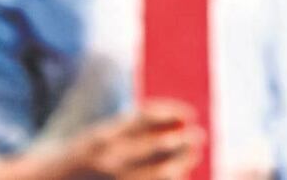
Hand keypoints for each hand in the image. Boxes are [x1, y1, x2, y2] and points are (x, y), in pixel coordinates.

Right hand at [65, 100, 204, 178]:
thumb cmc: (86, 153)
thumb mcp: (105, 132)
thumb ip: (137, 125)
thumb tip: (179, 119)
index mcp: (104, 135)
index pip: (146, 117)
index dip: (172, 113)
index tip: (190, 114)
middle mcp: (109, 157)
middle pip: (158, 145)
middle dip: (184, 140)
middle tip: (200, 136)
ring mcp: (114, 179)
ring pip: (159, 171)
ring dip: (182, 161)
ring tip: (194, 155)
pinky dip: (169, 179)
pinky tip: (178, 174)